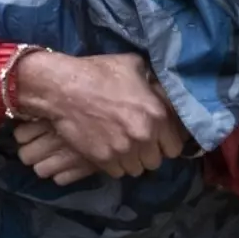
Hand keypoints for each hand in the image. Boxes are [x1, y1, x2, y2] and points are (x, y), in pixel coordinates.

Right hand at [14, 52, 185, 177]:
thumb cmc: (98, 73)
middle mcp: (144, 136)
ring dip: (132, 160)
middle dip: (148, 152)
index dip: (166, 142)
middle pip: (155, 161)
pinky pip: (117, 172)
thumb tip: (160, 87)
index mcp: (157, 114)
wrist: (63, 89)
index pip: (175, 147)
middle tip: (137, 141)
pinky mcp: (103, 160)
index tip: (157, 137)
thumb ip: (152, 81)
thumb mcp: (133, 65)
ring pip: (136, 169)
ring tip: (122, 147)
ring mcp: (123, 150)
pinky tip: (108, 149)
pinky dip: (115, 164)